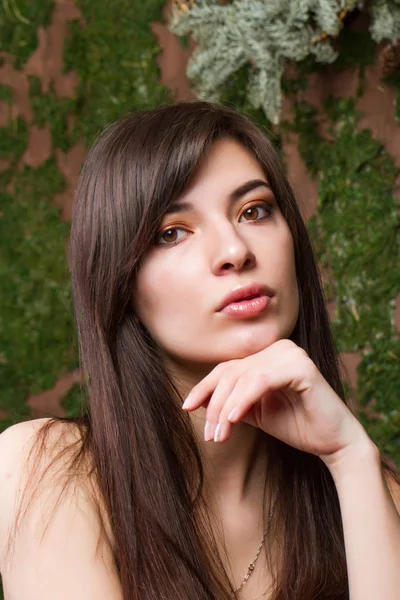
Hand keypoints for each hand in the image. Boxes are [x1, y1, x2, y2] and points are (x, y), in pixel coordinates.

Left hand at [182, 339, 370, 468]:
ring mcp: (291, 354)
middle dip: (213, 404)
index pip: (228, 368)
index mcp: (269, 355)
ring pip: (242, 378)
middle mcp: (279, 348)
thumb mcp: (255, 412)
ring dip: (224, 409)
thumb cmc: (297, 425)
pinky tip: (232, 420)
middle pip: (231, 372)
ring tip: (218, 435)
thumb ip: (232, 402)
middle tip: (209, 435)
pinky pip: (260, 382)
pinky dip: (242, 401)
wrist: (334, 443)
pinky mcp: (300, 367)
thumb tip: (197, 400)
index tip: (186, 407)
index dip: (205, 388)